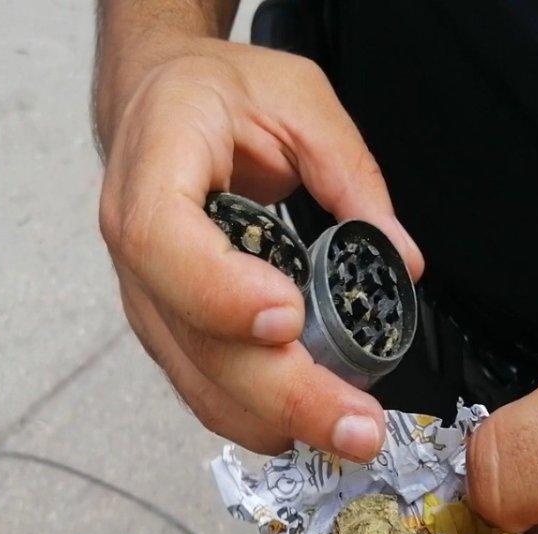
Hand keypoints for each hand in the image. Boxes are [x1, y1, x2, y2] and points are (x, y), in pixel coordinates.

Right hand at [97, 38, 422, 459]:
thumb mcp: (299, 99)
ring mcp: (146, 292)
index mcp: (155, 163)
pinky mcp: (167, 324)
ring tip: (348, 434)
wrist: (156, 103)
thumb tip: (402, 259)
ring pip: (195, 376)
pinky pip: (200, 384)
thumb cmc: (219, 95)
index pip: (162, 240)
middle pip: (192, 336)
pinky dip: (252, 414)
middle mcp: (135, 239)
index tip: (286, 317)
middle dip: (279, 391)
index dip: (219, 289)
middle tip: (355, 424)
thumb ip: (351, 174)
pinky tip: (306, 427)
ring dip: (273, 418)